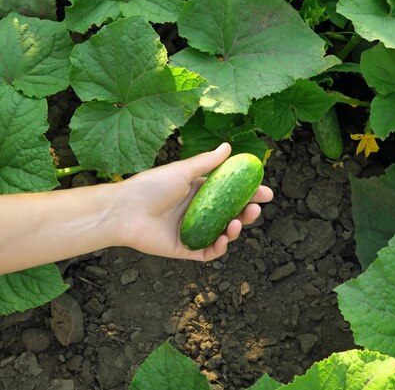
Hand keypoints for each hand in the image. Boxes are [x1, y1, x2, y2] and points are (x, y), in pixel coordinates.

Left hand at [116, 143, 272, 261]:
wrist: (124, 211)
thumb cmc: (150, 186)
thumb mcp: (182, 171)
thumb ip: (207, 162)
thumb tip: (229, 147)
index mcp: (200, 192)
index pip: (231, 192)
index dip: (250, 193)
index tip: (266, 192)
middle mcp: (199, 212)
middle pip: (231, 214)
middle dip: (248, 212)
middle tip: (257, 208)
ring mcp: (193, 231)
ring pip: (223, 233)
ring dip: (236, 229)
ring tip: (238, 223)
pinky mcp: (185, 249)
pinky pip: (208, 252)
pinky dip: (219, 247)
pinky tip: (224, 239)